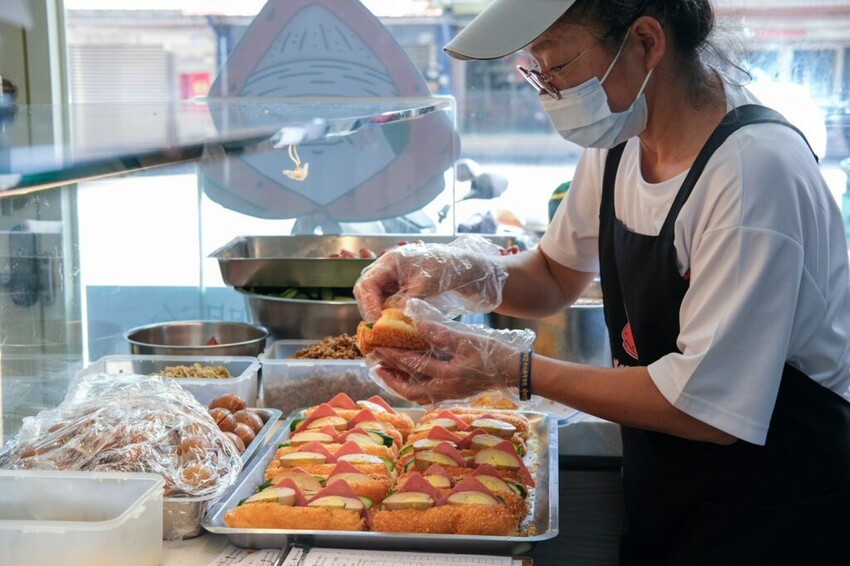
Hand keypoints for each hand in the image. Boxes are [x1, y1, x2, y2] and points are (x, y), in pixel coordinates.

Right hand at [353, 235, 507, 322]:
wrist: (467, 270)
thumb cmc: (447, 269)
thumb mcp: (425, 285)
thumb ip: (405, 301)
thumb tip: (389, 320)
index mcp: (389, 262)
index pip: (367, 284)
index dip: (368, 304)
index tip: (377, 322)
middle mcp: (387, 270)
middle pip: (366, 292)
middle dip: (370, 311)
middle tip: (378, 331)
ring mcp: (393, 281)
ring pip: (376, 301)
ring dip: (378, 316)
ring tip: (385, 332)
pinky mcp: (401, 292)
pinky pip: (388, 305)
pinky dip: (389, 317)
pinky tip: (395, 329)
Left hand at [367, 300, 534, 403]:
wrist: (516, 371)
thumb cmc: (493, 353)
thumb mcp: (466, 338)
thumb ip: (439, 331)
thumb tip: (415, 319)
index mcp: (447, 376)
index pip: (413, 366)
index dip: (393, 356)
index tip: (378, 346)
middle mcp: (445, 390)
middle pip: (409, 388)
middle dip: (389, 376)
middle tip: (373, 364)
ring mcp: (449, 395)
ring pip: (416, 394)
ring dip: (398, 384)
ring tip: (383, 373)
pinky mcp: (453, 394)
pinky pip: (425, 395)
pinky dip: (412, 387)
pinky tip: (406, 379)